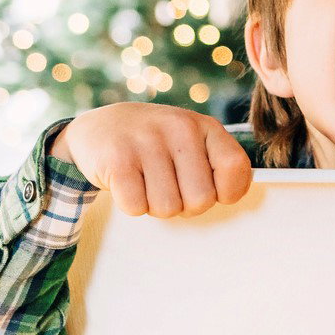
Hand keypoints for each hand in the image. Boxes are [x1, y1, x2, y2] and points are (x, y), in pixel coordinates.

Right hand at [53, 103, 253, 218]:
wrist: (99, 129)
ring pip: (168, 208)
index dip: (226, 192)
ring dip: (156, 205)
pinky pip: (136, 207)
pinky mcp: (117, 159)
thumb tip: (234, 194)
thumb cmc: (156, 145)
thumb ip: (219, 165)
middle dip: (185, 205)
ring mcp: (147, 141)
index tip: (209, 188)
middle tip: (169, 186)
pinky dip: (131, 204)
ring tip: (146, 181)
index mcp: (206, 126)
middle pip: (201, 200)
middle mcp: (179, 127)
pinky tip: (128, 182)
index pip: (236, 169)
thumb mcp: (193, 143)